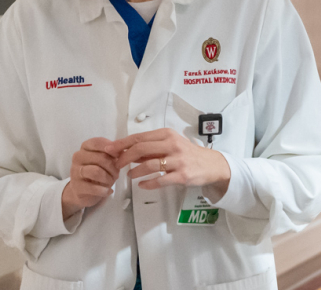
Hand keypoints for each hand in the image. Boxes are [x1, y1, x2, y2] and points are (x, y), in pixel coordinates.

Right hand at [60, 137, 122, 217]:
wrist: (84, 192)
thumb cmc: (98, 172)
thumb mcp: (106, 160)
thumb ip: (113, 153)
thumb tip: (122, 150)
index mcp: (85, 147)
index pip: (98, 142)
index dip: (111, 149)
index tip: (118, 157)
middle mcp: (78, 157)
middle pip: (100, 158)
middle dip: (113, 168)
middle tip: (116, 174)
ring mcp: (75, 171)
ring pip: (96, 172)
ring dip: (108, 179)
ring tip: (111, 182)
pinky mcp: (76, 186)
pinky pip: (94, 188)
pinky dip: (104, 190)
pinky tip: (107, 191)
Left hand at [113, 128, 230, 192]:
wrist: (211, 165)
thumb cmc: (186, 153)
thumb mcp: (170, 144)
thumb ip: (151, 148)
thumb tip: (126, 151)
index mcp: (166, 134)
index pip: (139, 137)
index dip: (122, 144)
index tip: (109, 149)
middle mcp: (172, 145)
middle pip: (141, 149)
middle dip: (124, 157)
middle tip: (116, 165)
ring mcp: (177, 160)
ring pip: (149, 165)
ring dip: (135, 171)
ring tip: (129, 175)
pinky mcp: (182, 175)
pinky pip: (160, 180)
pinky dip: (148, 183)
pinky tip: (141, 185)